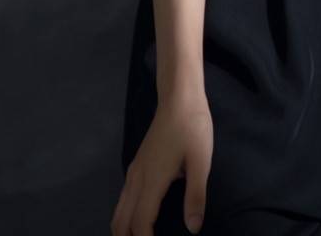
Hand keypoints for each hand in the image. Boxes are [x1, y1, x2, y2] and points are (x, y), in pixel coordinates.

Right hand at [111, 93, 213, 234]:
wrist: (179, 97)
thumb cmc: (192, 127)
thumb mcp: (200, 161)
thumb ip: (195, 196)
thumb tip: (193, 228)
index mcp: (152, 180)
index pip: (140, 223)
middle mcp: (137, 178)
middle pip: (121, 222)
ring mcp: (135, 171)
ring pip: (119, 211)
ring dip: (124, 230)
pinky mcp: (137, 164)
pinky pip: (123, 199)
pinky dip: (125, 217)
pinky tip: (138, 220)